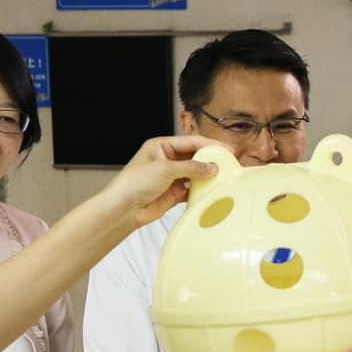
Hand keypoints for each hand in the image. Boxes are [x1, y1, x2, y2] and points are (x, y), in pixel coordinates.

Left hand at [94, 136, 218, 230]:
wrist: (123, 209)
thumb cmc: (134, 183)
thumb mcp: (165, 168)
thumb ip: (191, 167)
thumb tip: (212, 167)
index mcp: (161, 146)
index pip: (190, 142)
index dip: (209, 145)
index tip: (226, 149)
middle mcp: (166, 160)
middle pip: (194, 157)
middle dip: (210, 160)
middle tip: (228, 163)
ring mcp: (170, 177)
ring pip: (194, 174)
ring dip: (207, 176)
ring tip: (222, 177)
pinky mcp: (173, 193)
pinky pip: (191, 190)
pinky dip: (201, 190)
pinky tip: (210, 191)